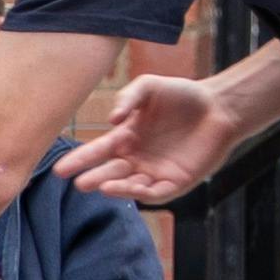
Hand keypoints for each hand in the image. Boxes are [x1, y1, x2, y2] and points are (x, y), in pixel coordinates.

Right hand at [55, 66, 236, 207]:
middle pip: (110, 171)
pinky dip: (142, 193)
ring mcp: (154, 172)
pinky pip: (155, 192)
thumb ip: (128, 97)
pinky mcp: (174, 182)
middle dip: (94, 177)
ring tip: (102, 185)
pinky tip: (131, 189)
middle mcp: (136, 158)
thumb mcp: (150, 87)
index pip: (98, 151)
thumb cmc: (182, 95)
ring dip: (116, 187)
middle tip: (79, 182)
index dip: (80, 160)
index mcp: (126, 137)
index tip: (60, 170)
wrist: (219, 106)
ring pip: (130, 185)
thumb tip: (112, 120)